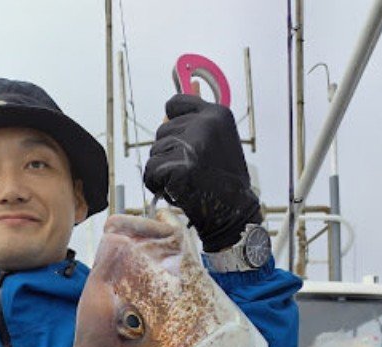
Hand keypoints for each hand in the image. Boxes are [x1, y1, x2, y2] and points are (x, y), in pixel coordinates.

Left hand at [142, 94, 260, 251]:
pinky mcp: (178, 167)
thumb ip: (193, 125)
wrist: (231, 209)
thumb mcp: (217, 142)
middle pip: (161, 131)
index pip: (175, 103)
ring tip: (185, 179)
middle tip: (190, 167)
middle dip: (168, 151)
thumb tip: (165, 113)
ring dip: (162, 169)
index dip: (171, 120)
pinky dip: (157, 184)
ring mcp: (192, 145)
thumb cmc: (222, 178)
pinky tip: (176, 189)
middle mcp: (205, 124)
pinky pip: (150, 171)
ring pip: (154, 152)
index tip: (178, 135)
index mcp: (217, 114)